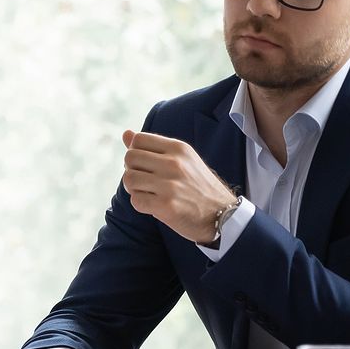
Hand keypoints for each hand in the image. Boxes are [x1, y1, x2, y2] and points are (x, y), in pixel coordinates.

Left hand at [121, 130, 236, 242]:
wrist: (223, 214)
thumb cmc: (199, 186)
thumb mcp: (183, 159)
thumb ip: (154, 147)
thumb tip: (126, 134)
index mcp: (178, 148)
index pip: (138, 140)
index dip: (135, 152)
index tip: (145, 164)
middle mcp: (174, 163)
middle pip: (130, 158)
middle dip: (132, 170)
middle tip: (145, 180)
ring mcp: (170, 185)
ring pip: (129, 179)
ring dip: (134, 188)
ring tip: (148, 192)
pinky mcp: (166, 206)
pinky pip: (136, 200)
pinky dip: (140, 204)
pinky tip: (153, 205)